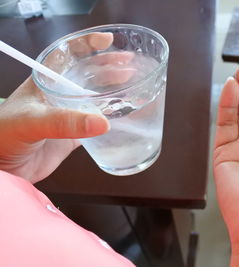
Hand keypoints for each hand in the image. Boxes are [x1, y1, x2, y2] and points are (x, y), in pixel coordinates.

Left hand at [0, 32, 134, 183]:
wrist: (1, 166)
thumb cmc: (3, 134)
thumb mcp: (32, 121)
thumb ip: (64, 122)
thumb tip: (101, 122)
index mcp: (47, 81)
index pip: (69, 55)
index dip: (89, 45)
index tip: (109, 42)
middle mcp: (60, 94)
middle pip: (89, 73)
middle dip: (109, 66)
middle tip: (129, 64)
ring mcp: (68, 114)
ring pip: (96, 97)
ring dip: (114, 91)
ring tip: (131, 85)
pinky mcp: (74, 135)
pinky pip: (97, 123)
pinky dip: (112, 118)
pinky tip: (124, 115)